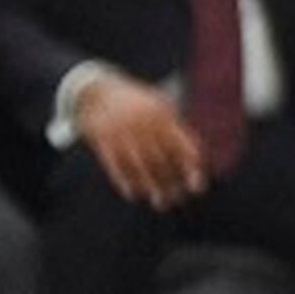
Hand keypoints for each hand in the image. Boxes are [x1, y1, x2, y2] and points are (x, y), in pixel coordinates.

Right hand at [75, 79, 204, 210]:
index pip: (183, 144)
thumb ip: (175, 130)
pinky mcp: (103, 140)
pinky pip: (116, 166)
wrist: (96, 91)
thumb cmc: (136, 104)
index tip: (198, 186)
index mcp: (164, 115)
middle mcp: (144, 124)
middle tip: (178, 199)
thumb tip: (194, 161)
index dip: (192, 167)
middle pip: (163, 160)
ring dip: (152, 187)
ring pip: (141, 166)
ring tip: (161, 202)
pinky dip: (126, 182)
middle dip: (172, 183)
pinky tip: (134, 194)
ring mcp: (123, 132)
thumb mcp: (159, 107)